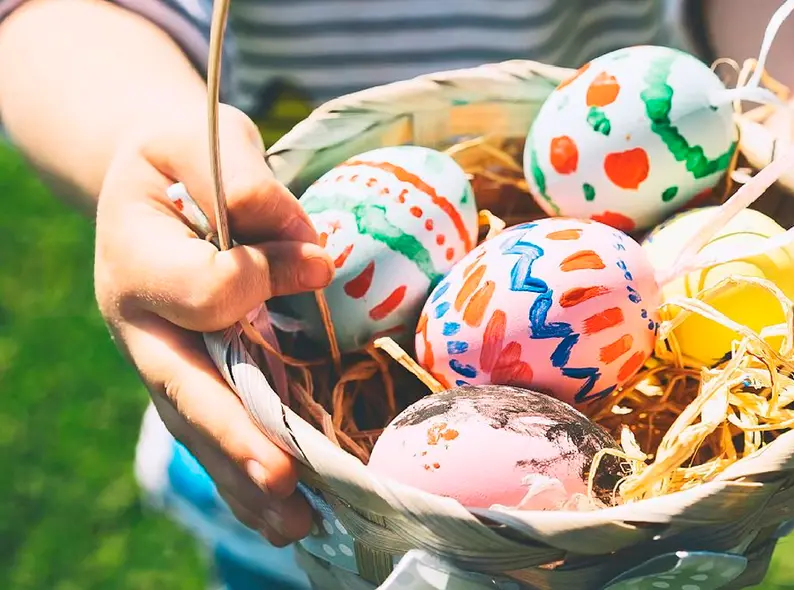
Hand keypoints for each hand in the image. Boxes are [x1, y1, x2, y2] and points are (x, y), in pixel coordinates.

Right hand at [94, 104, 334, 543]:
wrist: (150, 180)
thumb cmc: (181, 156)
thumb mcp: (199, 137)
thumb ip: (239, 176)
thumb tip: (304, 249)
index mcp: (133, 257)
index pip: (207, 289)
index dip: (266, 276)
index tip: (315, 259)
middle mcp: (140, 322)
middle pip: (185, 389)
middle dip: (235, 434)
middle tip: (283, 476)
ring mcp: (163, 358)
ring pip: (199, 429)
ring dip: (245, 480)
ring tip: (295, 525)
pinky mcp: (191, 376)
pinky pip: (215, 433)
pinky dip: (247, 477)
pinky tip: (288, 517)